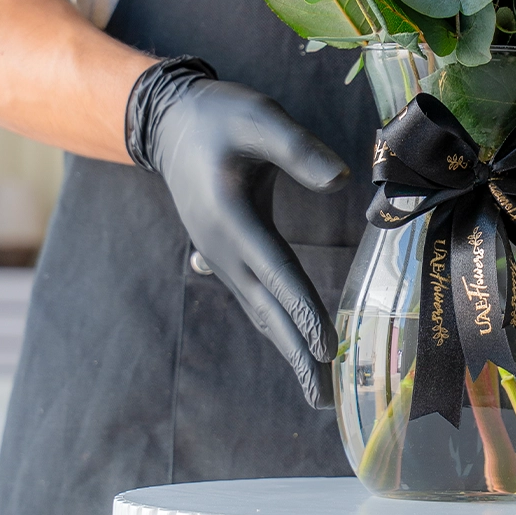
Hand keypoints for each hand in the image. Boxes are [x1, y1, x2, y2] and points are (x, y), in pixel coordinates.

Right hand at [125, 57, 349, 407]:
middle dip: (297, 351)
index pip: (276, 271)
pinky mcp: (225, 252)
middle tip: (325, 398)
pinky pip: (254, 295)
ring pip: (259, 308)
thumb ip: (297, 148)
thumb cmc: (222, 116)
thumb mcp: (260, 118)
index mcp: (230, 216)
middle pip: (266, 307)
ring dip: (287, 345)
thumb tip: (342, 179)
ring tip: (315, 387)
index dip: (303, 309)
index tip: (328, 349)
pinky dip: (276, 321)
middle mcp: (221, 246)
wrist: (173, 123)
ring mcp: (219, 254)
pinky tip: (293, 343)